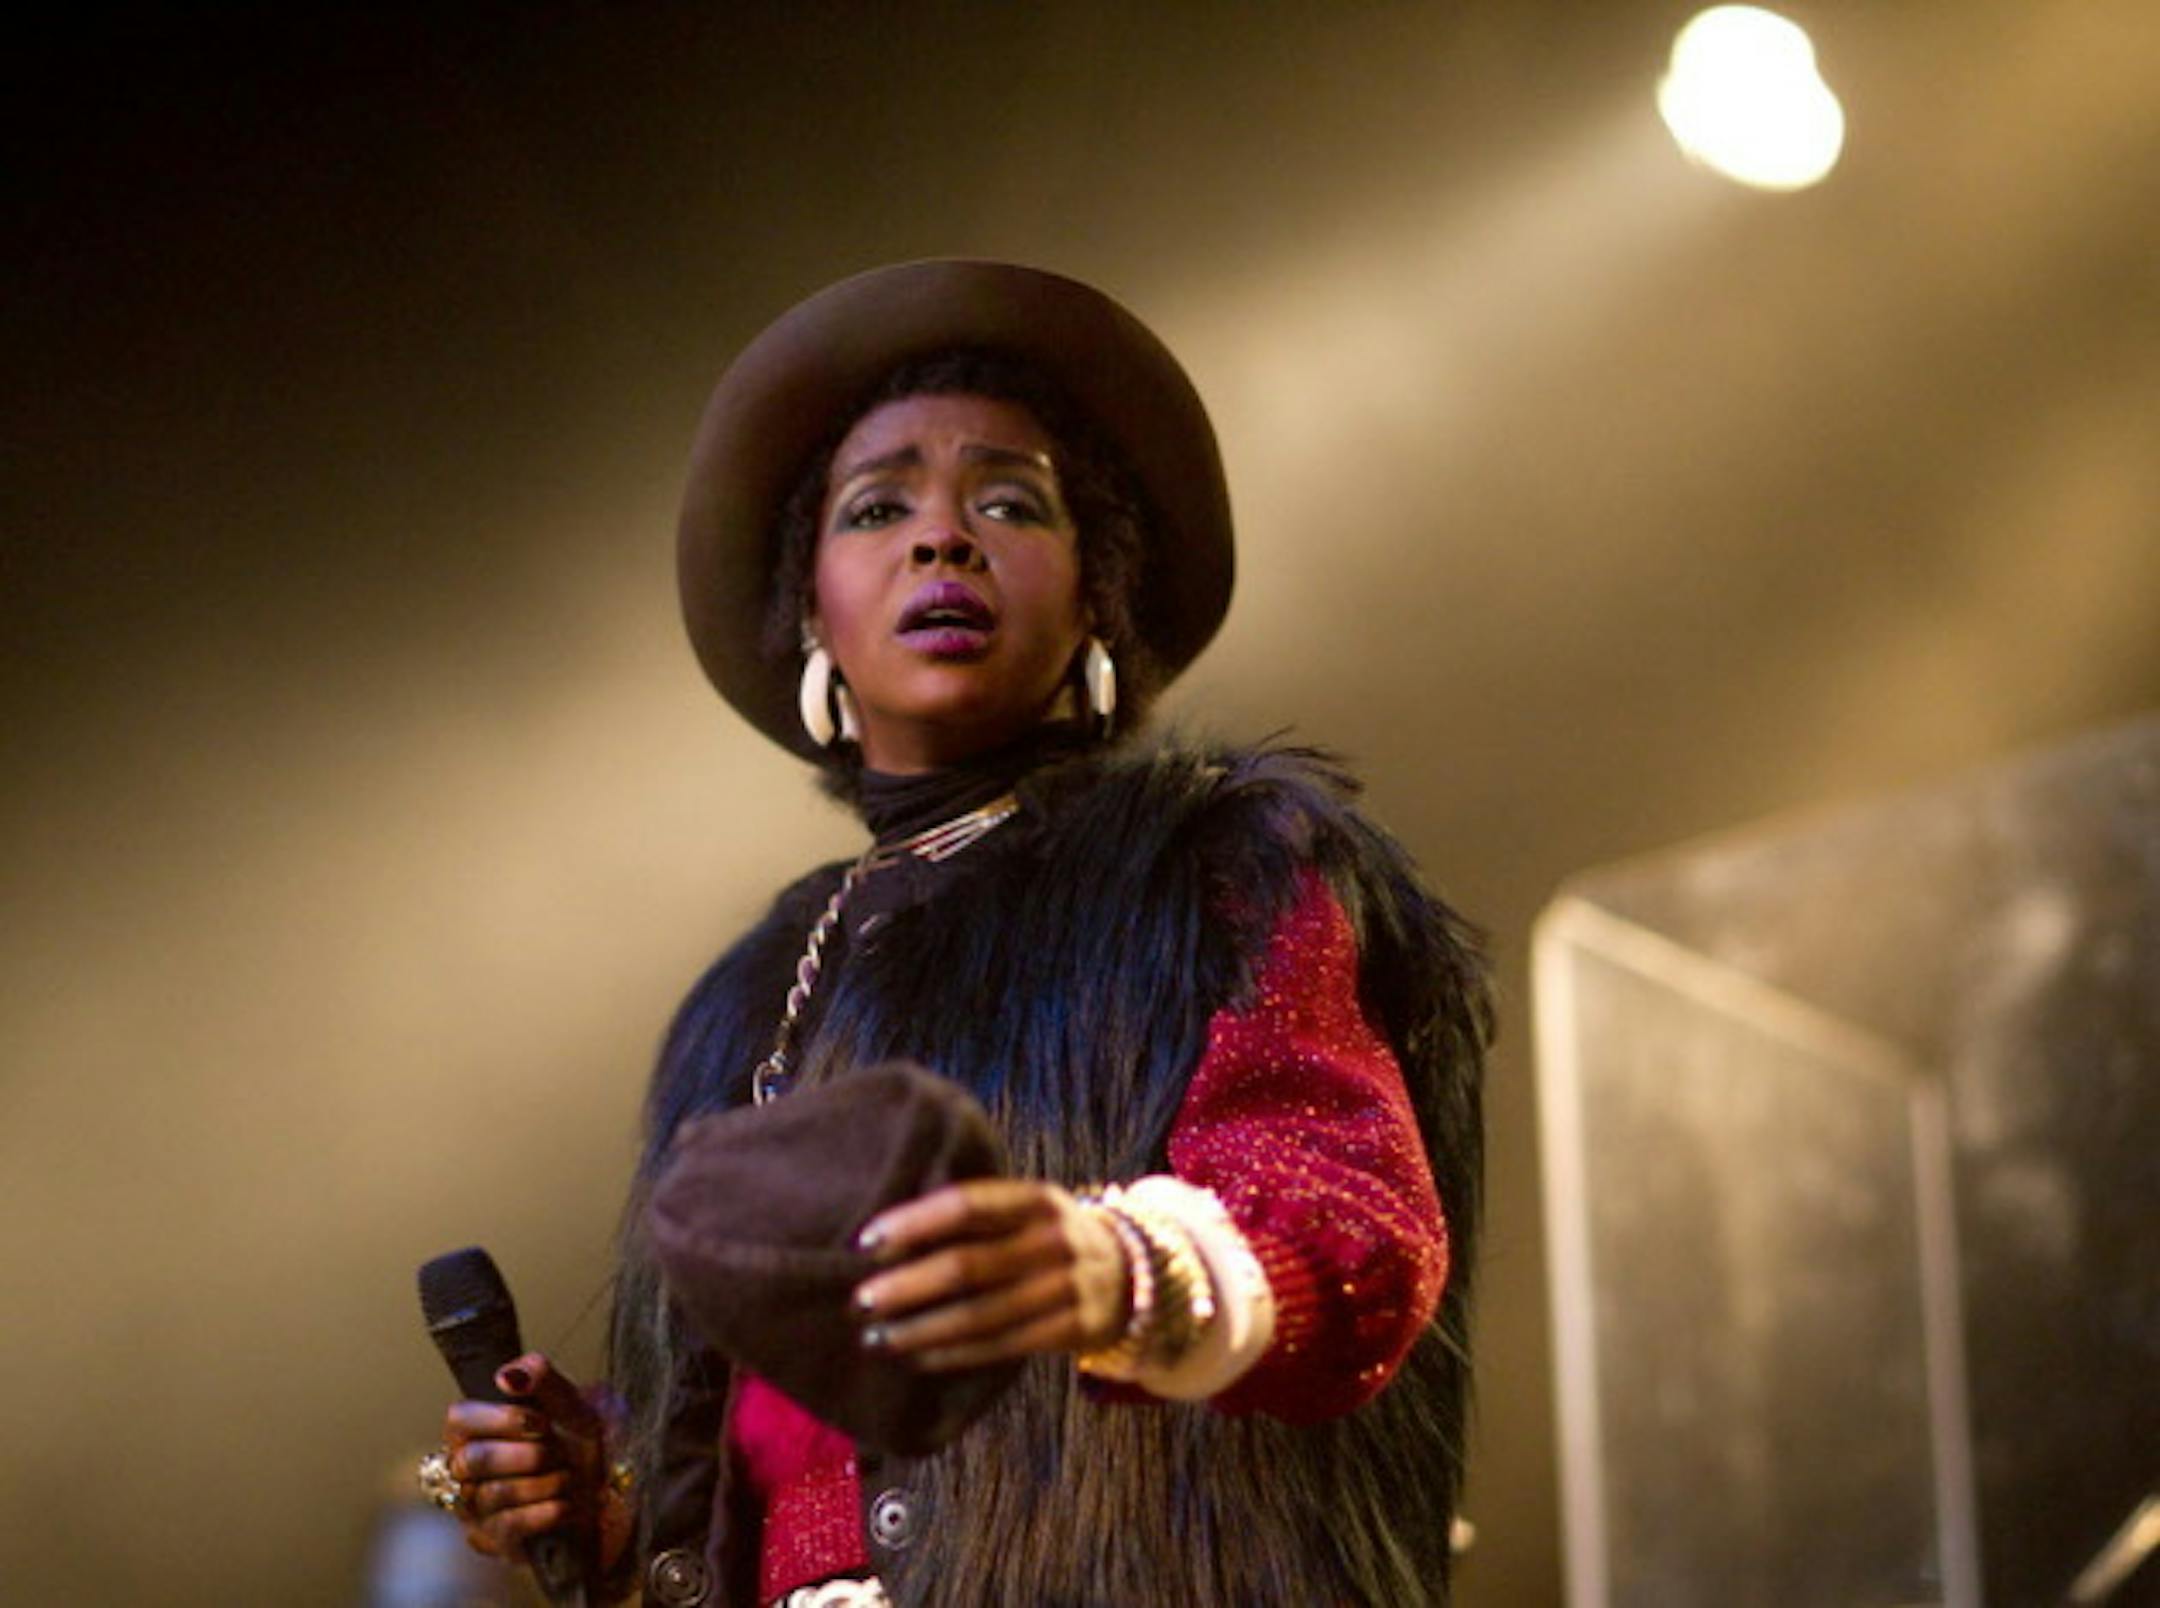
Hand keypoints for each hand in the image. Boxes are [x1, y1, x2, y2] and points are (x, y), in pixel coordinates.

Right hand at [441, 1352, 612, 1567]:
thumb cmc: (593, 1449)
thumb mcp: (578, 1406)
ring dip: (545, 1483)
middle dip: (528, 1455)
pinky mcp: (497, 1544)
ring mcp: (479, 1511)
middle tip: (559, 1454)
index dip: (499, 1419)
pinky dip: (547, 1510)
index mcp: (481, 1431)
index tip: (541, 1422)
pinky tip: (568, 1505)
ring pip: (492, 1494)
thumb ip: (544, 1381)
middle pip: (470, 1459)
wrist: (622, 1501)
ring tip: (568, 1479)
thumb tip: (507, 1375)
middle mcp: (469, 1472)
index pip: (458, 1419)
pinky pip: (508, 1526)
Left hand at [851, 1179, 1131, 1370]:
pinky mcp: (1074, 1329)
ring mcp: (1068, 1287)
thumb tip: (890, 1235)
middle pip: (967, 1265)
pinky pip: (1002, 1346)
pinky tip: (918, 1357)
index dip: (913, 1223)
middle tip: (860, 1302)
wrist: (1134, 1274)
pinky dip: (954, 1353)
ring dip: (922, 1329)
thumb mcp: (1028, 1209)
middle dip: (907, 1286)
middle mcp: (1054, 1239)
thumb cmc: (1050, 1238)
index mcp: (1036, 1198)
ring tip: (876, 1337)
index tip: (867, 1242)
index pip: (966, 1205)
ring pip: (981, 1315)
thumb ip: (977, 1215)